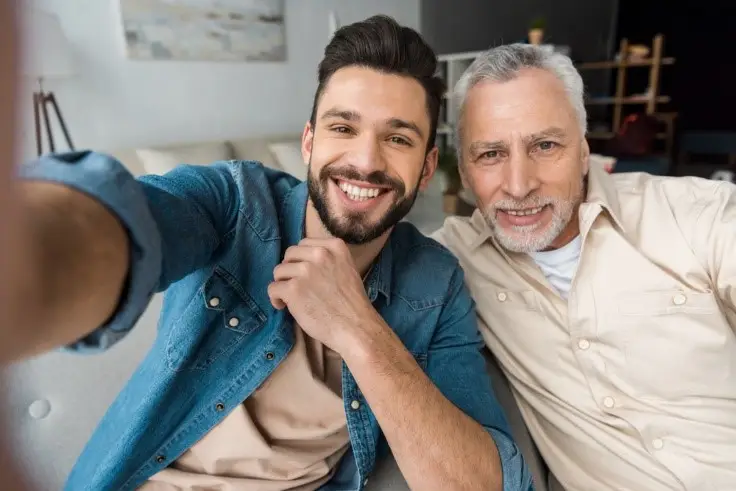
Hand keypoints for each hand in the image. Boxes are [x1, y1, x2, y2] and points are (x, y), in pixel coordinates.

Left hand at [268, 238, 379, 353]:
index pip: (304, 244)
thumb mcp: (346, 269)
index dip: (300, 259)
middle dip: (289, 270)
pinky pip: (272, 288)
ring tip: (290, 298)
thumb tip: (301, 262)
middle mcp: (320, 254)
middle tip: (296, 286)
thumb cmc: (352, 304)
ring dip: (282, 285)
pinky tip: (284, 306)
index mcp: (335, 247)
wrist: (355, 327)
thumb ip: (328, 260)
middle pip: (289, 254)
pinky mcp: (293, 289)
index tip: (304, 274)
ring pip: (279, 271)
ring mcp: (306, 271)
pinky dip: (275, 298)